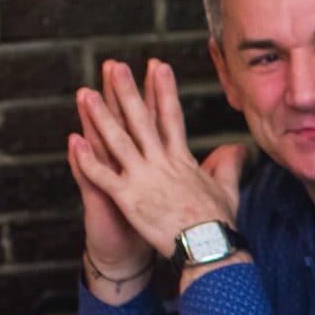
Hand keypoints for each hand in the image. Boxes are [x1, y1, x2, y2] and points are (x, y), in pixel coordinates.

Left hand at [68, 59, 245, 257]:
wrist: (208, 247)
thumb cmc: (219, 222)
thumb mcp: (226, 189)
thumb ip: (228, 165)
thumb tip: (239, 148)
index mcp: (182, 160)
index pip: (171, 116)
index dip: (163, 90)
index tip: (157, 67)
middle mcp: (161, 163)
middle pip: (140, 120)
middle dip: (127, 91)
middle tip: (114, 67)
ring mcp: (143, 179)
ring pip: (117, 141)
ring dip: (100, 116)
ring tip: (86, 93)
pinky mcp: (129, 198)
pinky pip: (103, 176)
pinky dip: (88, 160)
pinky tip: (75, 142)